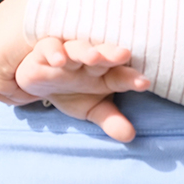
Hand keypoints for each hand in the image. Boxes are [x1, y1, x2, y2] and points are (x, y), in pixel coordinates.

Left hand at [0, 0, 39, 105]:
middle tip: (33, 96)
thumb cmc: (46, 9)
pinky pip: (6, 90)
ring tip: (38, 95)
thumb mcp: (30, 23)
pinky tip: (39, 92)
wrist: (48, 2)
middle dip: (9, 92)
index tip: (28, 86)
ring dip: (17, 96)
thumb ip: (22, 37)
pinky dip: (22, 95)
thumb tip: (27, 45)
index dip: (7, 80)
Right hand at [18, 38, 150, 142]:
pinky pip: (49, 47)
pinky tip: (59, 60)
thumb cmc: (73, 92)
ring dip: (85, 51)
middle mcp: (90, 61)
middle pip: (104, 55)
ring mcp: (68, 54)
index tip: (144, 83)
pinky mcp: (45, 51)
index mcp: (106, 74)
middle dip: (112, 55)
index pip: (122, 75)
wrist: (40, 83)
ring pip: (78, 48)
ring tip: (93, 57)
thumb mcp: (92, 109)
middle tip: (124, 54)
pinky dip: (54, 52)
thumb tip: (130, 136)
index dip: (132, 78)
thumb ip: (111, 121)